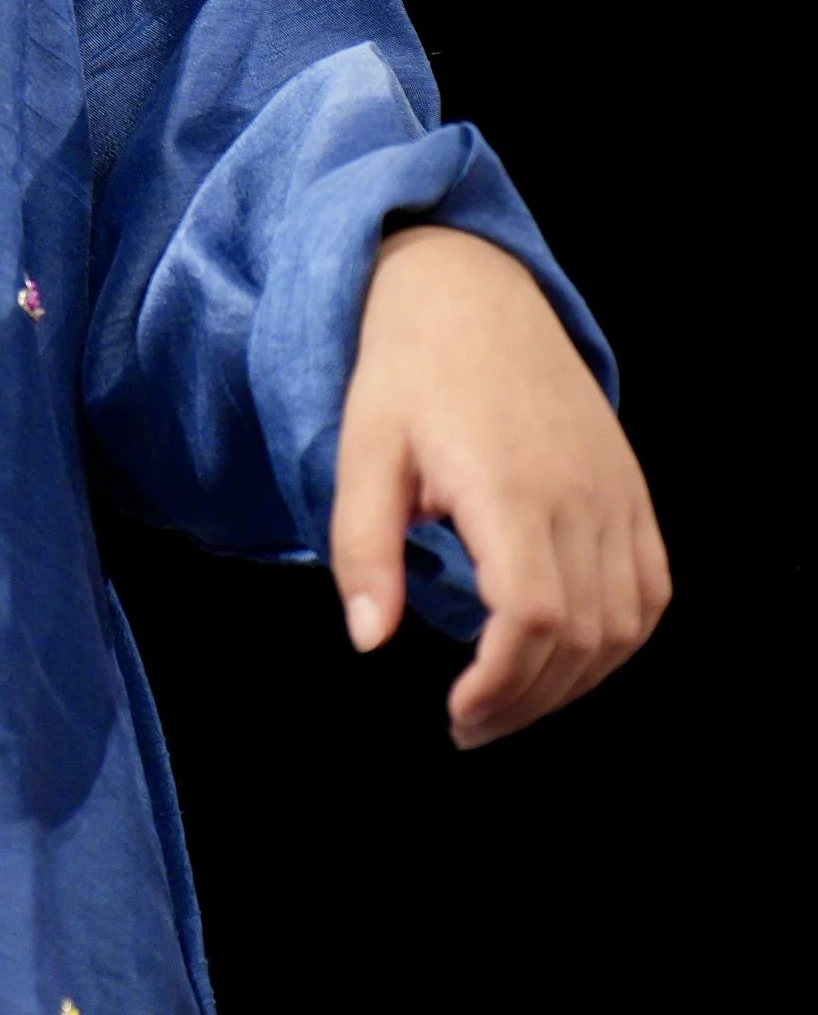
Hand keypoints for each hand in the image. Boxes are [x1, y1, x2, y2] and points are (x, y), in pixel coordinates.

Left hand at [330, 226, 668, 744]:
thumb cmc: (408, 369)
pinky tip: (570, 657)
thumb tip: (369, 640)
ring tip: (513, 699)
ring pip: (624, 622)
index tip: (458, 713)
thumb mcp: (362, 450)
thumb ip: (364, 549)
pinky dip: (621, 637)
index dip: (501, 683)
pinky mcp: (631, 487)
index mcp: (509, 485)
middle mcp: (578, 493)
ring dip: (575, 680)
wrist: (470, 290)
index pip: (531, 616)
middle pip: (581, 635)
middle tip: (472, 725)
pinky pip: (651, 586)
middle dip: (528, 699)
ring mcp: (615, 490)